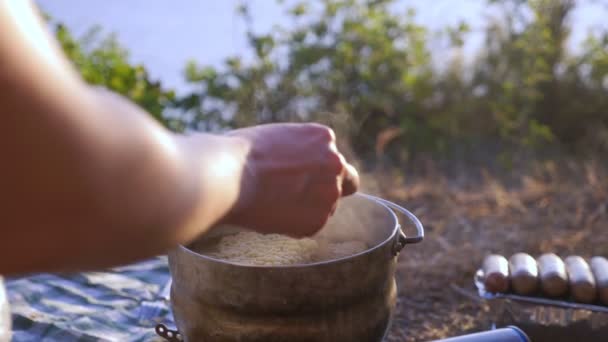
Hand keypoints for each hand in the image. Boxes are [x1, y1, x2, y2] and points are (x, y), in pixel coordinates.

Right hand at [223, 123, 358, 236]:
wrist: (227, 176)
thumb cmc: (239, 154)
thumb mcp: (275, 138)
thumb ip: (297, 152)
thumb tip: (296, 168)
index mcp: (323, 137)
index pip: (333, 159)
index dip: (318, 170)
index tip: (301, 178)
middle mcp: (335, 163)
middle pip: (344, 183)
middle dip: (323, 190)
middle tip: (295, 197)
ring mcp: (330, 193)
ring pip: (326, 207)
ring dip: (307, 209)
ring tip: (273, 204)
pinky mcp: (318, 220)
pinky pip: (310, 226)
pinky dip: (295, 226)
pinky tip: (271, 214)